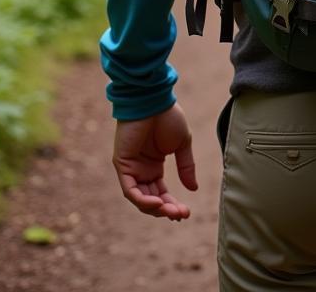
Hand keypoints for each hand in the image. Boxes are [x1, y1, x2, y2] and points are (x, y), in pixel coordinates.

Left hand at [113, 103, 197, 220]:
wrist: (154, 100)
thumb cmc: (168, 117)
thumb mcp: (182, 144)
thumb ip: (186, 167)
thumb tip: (193, 189)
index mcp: (153, 166)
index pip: (161, 193)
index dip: (172, 205)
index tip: (186, 212)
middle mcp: (141, 170)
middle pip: (151, 199)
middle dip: (166, 209)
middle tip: (181, 215)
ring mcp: (131, 168)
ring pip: (139, 198)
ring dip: (155, 208)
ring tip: (171, 211)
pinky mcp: (122, 164)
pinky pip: (130, 189)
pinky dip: (142, 199)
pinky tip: (158, 202)